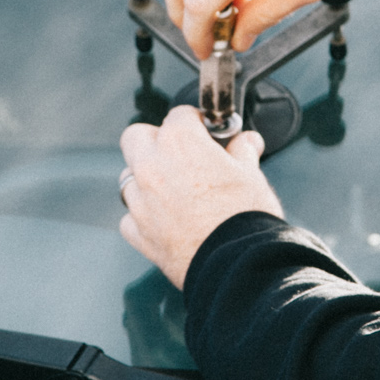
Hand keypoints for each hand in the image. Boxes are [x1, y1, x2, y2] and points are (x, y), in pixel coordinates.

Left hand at [119, 106, 282, 288]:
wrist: (237, 263)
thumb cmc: (246, 216)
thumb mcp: (252, 175)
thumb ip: (243, 152)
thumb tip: (247, 141)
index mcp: (180, 143)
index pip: (179, 115)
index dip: (195, 122)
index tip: (205, 132)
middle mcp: (152, 166)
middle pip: (136, 136)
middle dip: (155, 140)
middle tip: (179, 154)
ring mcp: (140, 200)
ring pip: (128, 177)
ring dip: (145, 178)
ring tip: (172, 190)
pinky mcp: (138, 232)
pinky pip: (130, 217)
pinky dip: (142, 216)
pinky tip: (164, 221)